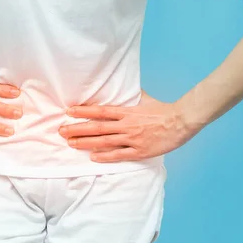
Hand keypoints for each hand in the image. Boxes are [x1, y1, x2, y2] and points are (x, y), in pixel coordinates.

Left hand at [58, 90, 199, 162]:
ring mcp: (132, 139)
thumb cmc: (162, 110)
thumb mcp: (144, 98)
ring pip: (104, 142)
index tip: (68, 112)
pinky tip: (92, 157)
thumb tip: (123, 86)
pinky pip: (119, 155)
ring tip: (70, 143)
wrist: (181, 121)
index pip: (100, 111)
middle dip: (77, 129)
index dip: (83, 111)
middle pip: (97, 128)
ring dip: (85, 143)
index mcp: (127, 111)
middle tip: (62, 131)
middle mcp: (126, 125)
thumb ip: (131, 95)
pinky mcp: (140, 151)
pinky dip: (105, 156)